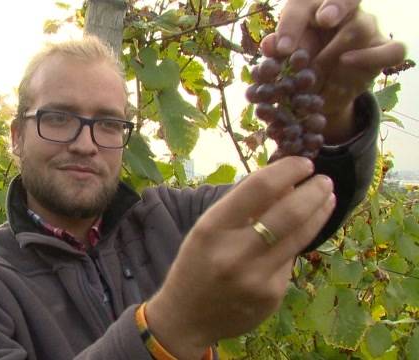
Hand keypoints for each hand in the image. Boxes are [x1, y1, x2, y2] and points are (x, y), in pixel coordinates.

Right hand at [146, 157, 335, 358]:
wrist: (185, 318)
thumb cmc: (196, 264)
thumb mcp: (207, 230)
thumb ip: (242, 208)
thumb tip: (286, 183)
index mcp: (212, 229)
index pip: (259, 188)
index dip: (287, 171)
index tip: (303, 163)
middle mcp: (234, 253)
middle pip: (289, 212)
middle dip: (314, 191)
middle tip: (325, 180)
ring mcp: (256, 278)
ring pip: (300, 236)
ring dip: (318, 212)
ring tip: (326, 199)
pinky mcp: (271, 296)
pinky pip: (290, 261)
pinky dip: (294, 245)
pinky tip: (291, 241)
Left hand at [260, 0, 405, 142]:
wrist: (321, 88)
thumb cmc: (300, 62)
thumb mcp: (285, 58)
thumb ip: (278, 50)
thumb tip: (270, 45)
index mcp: (312, 8)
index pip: (302, 6)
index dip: (292, 25)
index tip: (281, 49)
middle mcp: (343, 11)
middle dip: (336, 5)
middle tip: (324, 18)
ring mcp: (367, 27)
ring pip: (360, 27)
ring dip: (335, 53)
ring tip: (315, 74)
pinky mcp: (382, 48)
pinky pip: (391, 50)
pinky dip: (371, 56)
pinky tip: (348, 63)